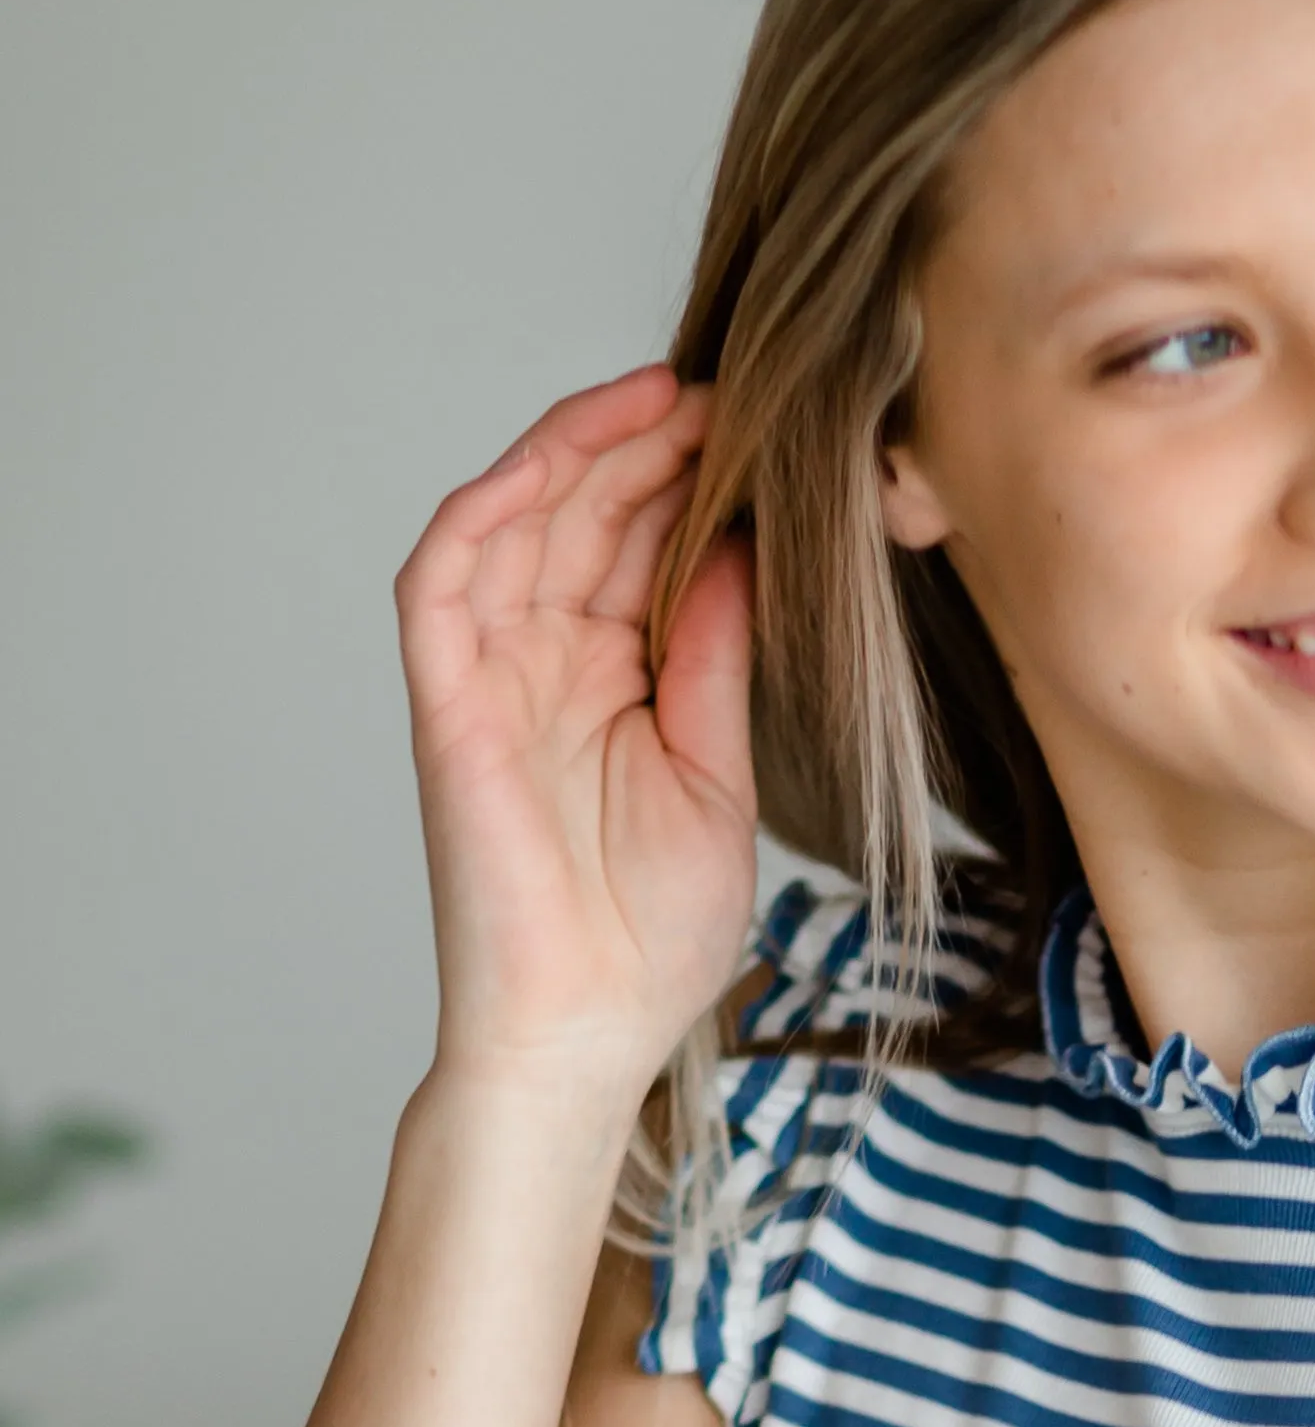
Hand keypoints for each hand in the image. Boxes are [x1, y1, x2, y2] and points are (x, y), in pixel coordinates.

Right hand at [395, 365, 758, 1100]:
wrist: (587, 1033)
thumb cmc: (651, 939)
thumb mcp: (716, 776)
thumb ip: (713, 658)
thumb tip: (740, 546)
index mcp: (613, 683)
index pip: (638, 548)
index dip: (686, 480)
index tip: (759, 430)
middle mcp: (545, 667)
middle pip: (580, 517)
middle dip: (645, 445)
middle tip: (724, 393)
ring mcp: (490, 681)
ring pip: (514, 523)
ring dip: (576, 452)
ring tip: (659, 401)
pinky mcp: (445, 704)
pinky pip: (443, 580)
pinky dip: (488, 510)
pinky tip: (553, 462)